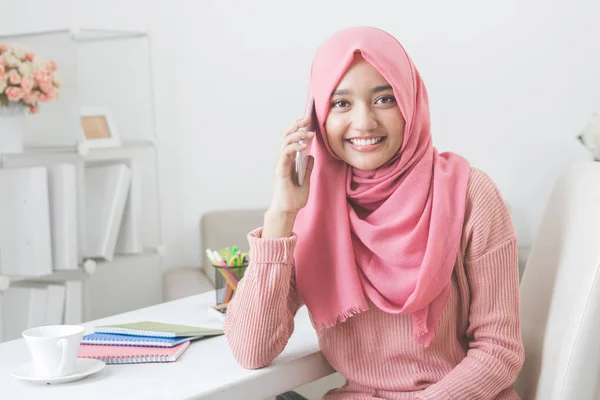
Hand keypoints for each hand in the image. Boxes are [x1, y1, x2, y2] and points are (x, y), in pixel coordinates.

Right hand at [262, 116, 314, 238]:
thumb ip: (307, 168)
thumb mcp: (306, 180)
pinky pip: (285, 154)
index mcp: (289, 160)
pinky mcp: (280, 170)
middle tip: (307, 118)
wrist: (288, 210)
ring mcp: (281, 164)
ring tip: (309, 133)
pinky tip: (303, 146)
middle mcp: (284, 160)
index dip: (297, 128)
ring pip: (285, 142)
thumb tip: (310, 156)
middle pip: (287, 136)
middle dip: (296, 125)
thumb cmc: (294, 198)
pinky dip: (293, 147)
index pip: (291, 139)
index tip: (307, 119)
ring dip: (297, 135)